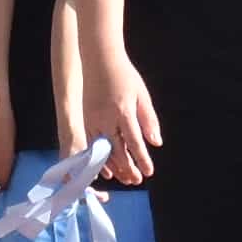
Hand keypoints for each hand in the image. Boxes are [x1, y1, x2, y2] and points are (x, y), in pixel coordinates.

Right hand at [86, 55, 162, 184]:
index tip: (149, 172)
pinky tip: (107, 169)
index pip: (134, 142)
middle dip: (128, 169)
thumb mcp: (142, 95)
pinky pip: (91, 145)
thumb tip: (156, 143)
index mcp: (123, 111)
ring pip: (102, 151)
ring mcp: (92, 120)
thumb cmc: (124, 77)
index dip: (142, 159)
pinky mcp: (85, 120)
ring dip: (114, 167)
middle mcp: (106, 119)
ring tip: (125, 178)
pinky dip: (99, 159)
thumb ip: (149, 120)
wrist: (99, 60)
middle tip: (137, 181)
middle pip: (117, 151)